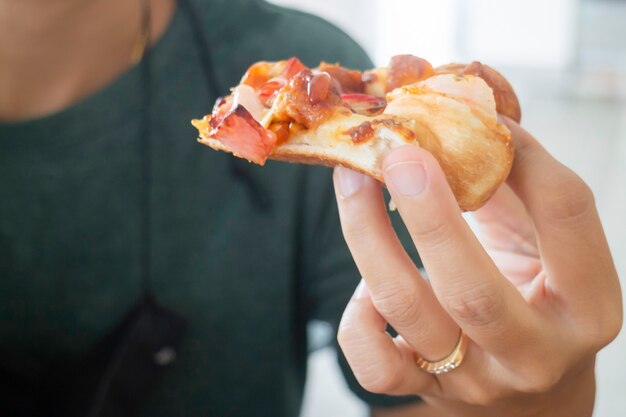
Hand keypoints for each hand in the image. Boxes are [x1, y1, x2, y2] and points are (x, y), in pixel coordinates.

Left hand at [333, 119, 621, 416]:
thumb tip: (464, 108)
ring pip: (408, 311)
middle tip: (398, 152)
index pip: (566, 216)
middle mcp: (533, 353)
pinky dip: (357, 317)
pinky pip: (374, 365)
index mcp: (587, 305)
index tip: (479, 115)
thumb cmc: (538, 299)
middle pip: (472, 290)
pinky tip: (366, 286)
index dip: (524, 155)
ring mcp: (473, 380)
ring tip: (353, 179)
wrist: (533, 396)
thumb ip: (514, 187)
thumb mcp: (545, 246)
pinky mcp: (425, 391)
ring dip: (369, 235)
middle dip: (429, 214)